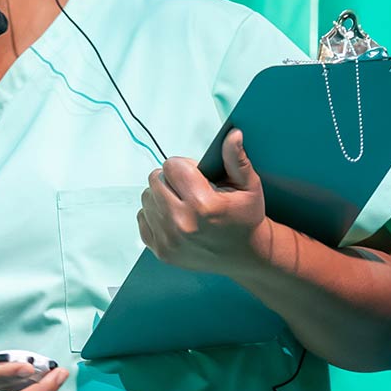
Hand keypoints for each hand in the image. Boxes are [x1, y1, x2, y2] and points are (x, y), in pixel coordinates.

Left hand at [137, 128, 270, 274]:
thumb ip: (235, 159)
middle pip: (155, 180)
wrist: (245, 254)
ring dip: (161, 196)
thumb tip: (232, 135)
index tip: (195, 175)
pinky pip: (142, 217)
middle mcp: (182, 223)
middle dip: (171, 179)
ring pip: (147, 198)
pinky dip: (155, 214)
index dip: (184, 166)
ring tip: (182, 203)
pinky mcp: (161, 250)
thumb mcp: (248, 186)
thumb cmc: (246, 219)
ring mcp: (169, 239)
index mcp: (203, 204)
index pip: (172, 166)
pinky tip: (175, 217)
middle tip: (188, 189)